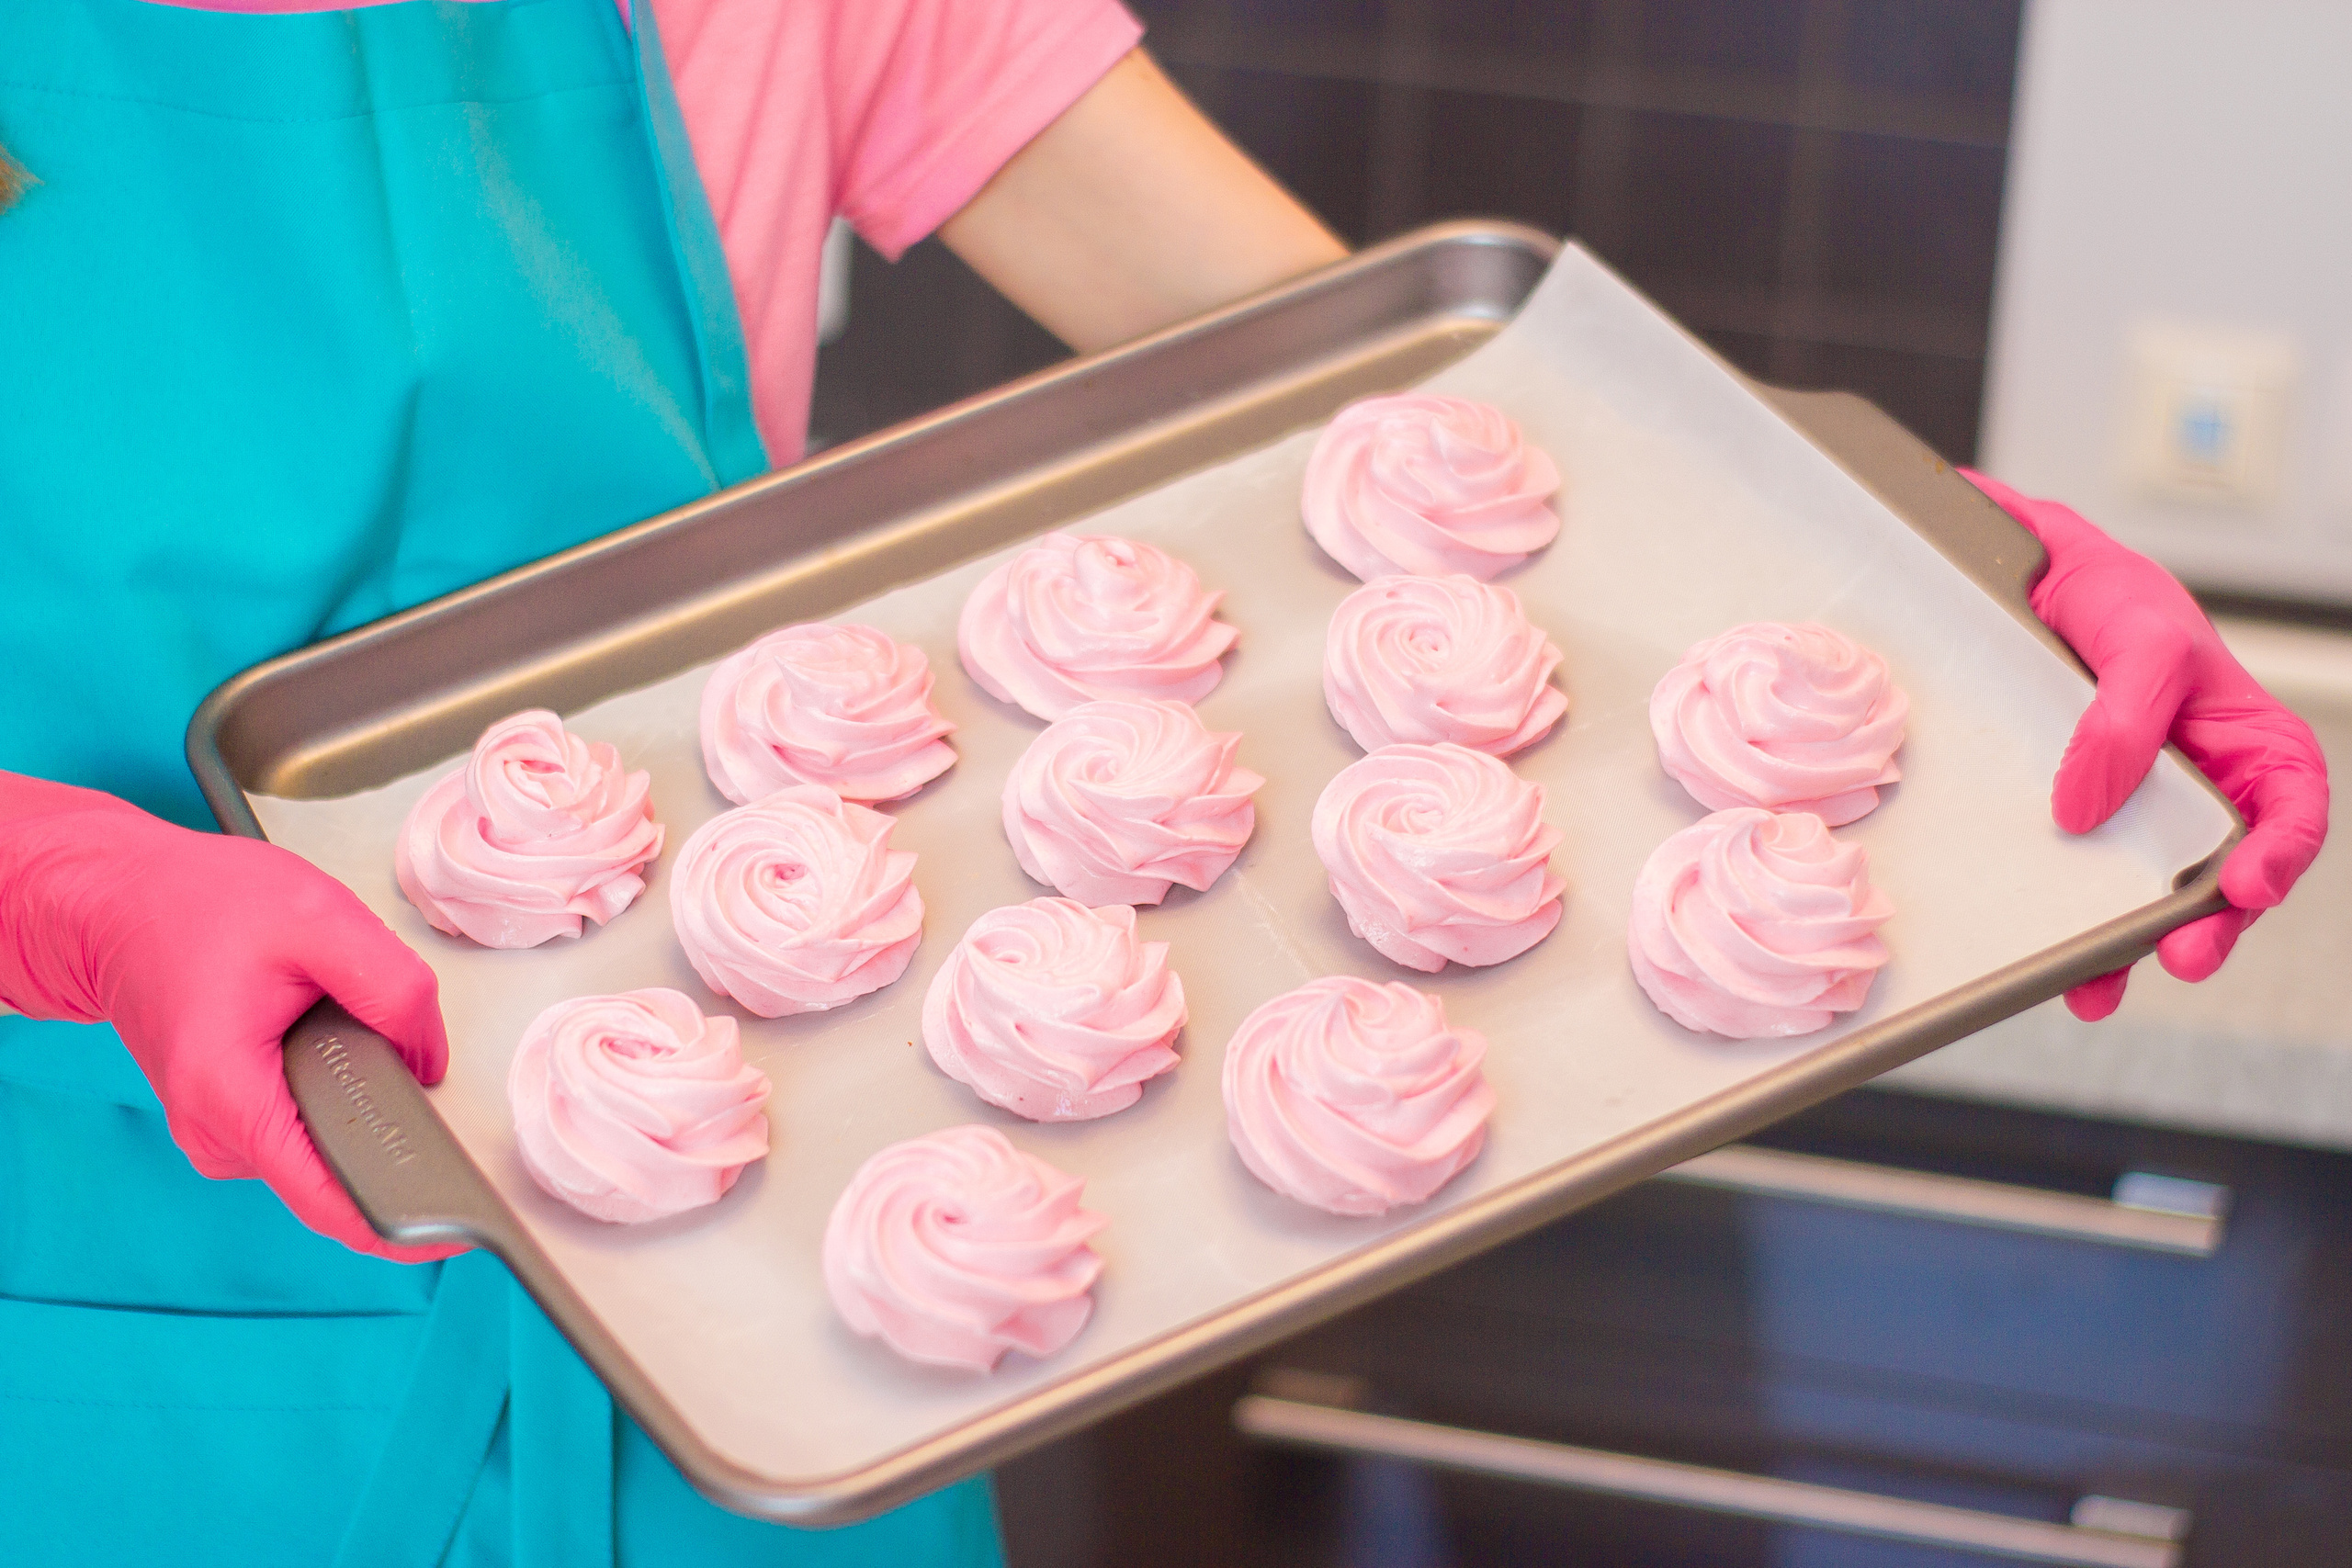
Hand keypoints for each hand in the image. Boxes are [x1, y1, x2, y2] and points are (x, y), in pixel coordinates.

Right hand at [0, 774, 460, 1259]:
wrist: (119, 904)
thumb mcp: (319, 917)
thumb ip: (393, 990)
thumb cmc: (200, 906)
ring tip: (360, 1035)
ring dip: (363, 1106)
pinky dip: (337, 1097)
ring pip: (325, 1151)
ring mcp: (219, 1133)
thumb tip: (429, 1062)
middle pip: (335, 1177)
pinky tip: (335, 1046)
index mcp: (229, 1097)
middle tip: (424, 1072)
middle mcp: (215, 1134)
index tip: (464, 1225)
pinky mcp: (230, 1120)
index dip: (405, 1221)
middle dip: (396, 1139)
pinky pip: (305, 1130)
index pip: (328, 1201)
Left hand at [1962, 472, 2329, 1019]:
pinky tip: (2062, 969)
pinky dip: (2080, 933)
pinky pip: (2091, 887)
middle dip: (2212, 927)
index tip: (2247, 884)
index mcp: (2250, 746)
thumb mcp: (2140, 640)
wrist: (2032, 585)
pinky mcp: (2083, 827)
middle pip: (2229, 879)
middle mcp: (2207, 794)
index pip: (2292, 810)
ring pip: (2158, 898)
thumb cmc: (2113, 600)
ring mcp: (2144, 818)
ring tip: (2101, 989)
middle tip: (2182, 958)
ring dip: (2136, 950)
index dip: (2281, 855)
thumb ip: (2128, 718)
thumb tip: (2085, 809)